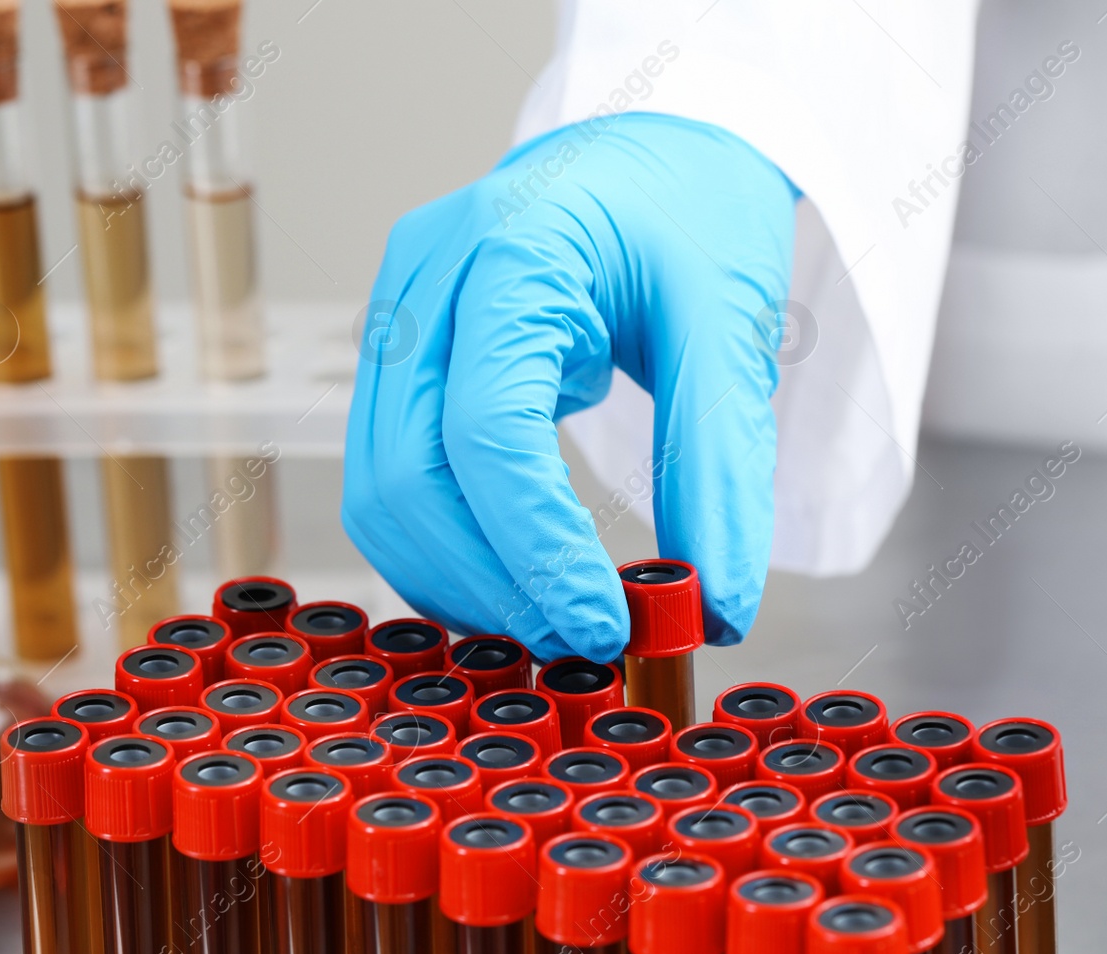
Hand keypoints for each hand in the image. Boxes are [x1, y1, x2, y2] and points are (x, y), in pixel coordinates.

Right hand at [342, 113, 797, 662]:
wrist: (650, 155)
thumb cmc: (689, 215)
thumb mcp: (728, 326)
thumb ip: (718, 468)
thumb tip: (712, 609)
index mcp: (509, 251)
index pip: (487, 433)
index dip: (538, 550)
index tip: (608, 626)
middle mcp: (426, 283)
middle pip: (404, 478)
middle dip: (489, 586)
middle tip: (582, 645)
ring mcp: (397, 320)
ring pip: (379, 493)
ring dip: (458, 583)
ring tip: (553, 624)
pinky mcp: (398, 361)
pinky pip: (390, 481)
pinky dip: (445, 551)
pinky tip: (514, 584)